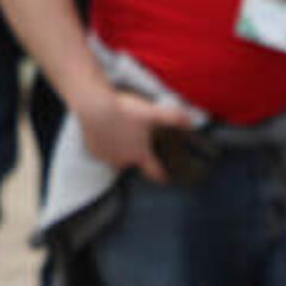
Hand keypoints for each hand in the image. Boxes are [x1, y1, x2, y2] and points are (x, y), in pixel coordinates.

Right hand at [73, 89, 195, 184]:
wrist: (95, 106)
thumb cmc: (124, 111)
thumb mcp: (153, 112)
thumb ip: (174, 118)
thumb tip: (193, 122)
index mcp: (140, 155)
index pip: (154, 172)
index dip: (162, 176)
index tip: (165, 180)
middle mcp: (123, 160)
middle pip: (133, 164)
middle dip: (135, 155)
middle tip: (135, 140)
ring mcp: (106, 157)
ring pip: (115, 158)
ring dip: (119, 151)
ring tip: (120, 134)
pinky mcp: (92, 150)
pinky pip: (100, 151)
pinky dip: (103, 144)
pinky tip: (105, 133)